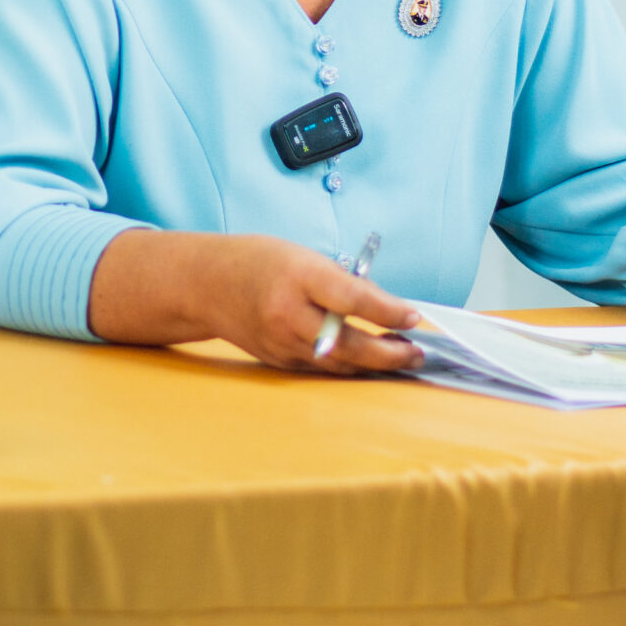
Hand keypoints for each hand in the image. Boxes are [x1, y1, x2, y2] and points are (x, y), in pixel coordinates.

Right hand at [202, 234, 424, 373]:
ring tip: (403, 358)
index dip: (388, 312)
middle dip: (390, 353)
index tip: (414, 318)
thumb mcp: (304, 256)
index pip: (351, 298)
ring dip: (375, 364)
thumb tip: (386, 308)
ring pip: (339, 363)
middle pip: (348, 343)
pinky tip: (370, 362)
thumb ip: (343, 281)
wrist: (206, 285)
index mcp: (297, 276)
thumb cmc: (258, 262)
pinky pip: (322, 368)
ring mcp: (281, 342)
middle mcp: (287, 313)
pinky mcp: (279, 361)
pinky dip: (349, 366)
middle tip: (418, 352)